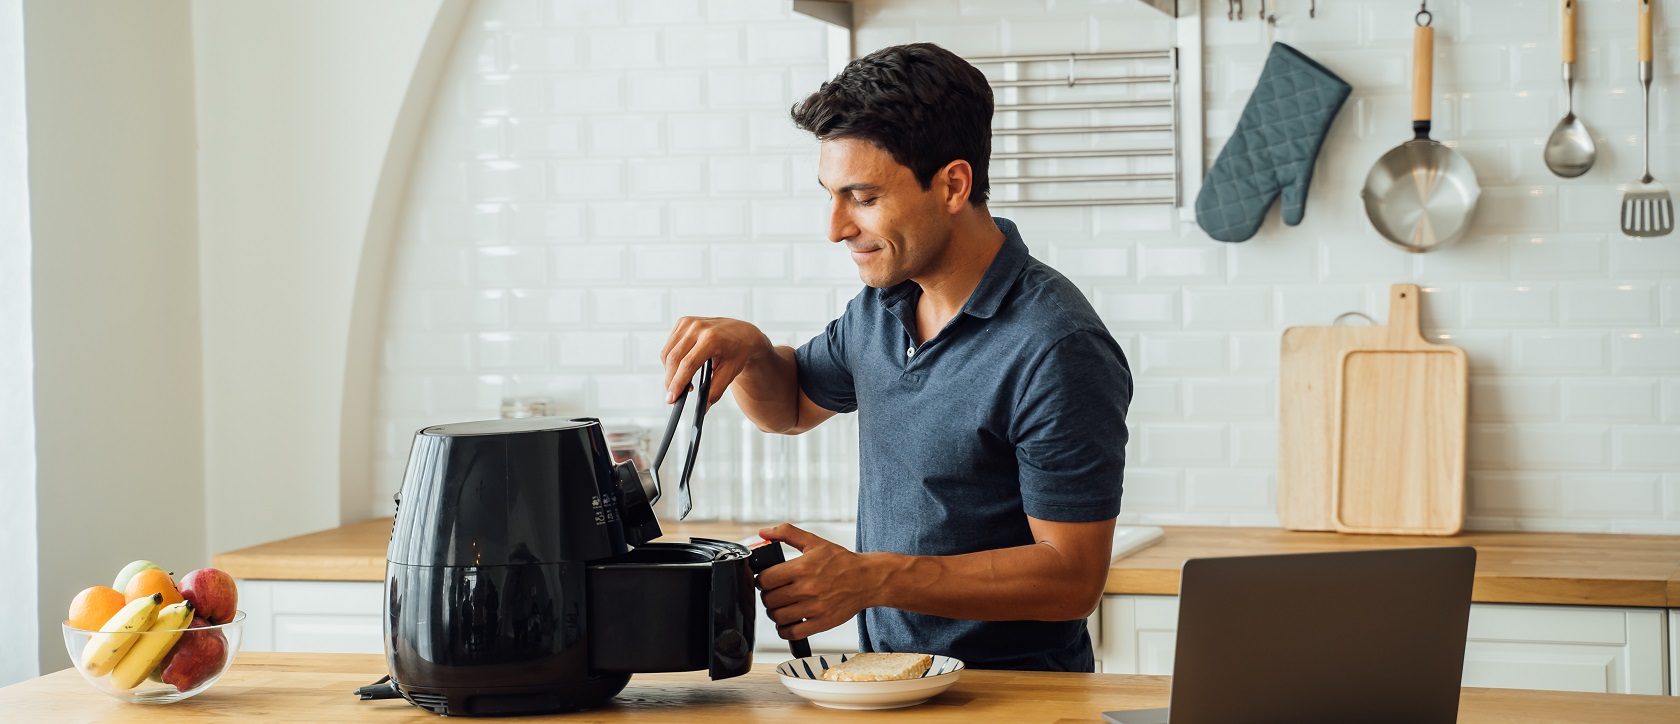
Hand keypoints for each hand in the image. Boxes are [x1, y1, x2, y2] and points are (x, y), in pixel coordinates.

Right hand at [660, 317, 773, 404]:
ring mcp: (689, 322)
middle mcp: (698, 327)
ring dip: (670, 371)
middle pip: (674, 359)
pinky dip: (671, 360)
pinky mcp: (683, 322)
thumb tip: (703, 408)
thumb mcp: (731, 372)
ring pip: (668, 353)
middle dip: (670, 380)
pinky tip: (682, 368)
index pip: (688, 364)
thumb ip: (716, 391)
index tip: (671, 399)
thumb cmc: (738, 352)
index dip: (678, 383)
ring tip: (682, 383)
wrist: (743, 333)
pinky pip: (670, 345)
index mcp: (712, 338)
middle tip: (673, 396)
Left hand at [755, 523, 878, 640]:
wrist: (868, 579)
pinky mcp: (822, 623)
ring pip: (778, 617)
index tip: (768, 581)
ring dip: (775, 613)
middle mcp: (807, 588)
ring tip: (781, 607)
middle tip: (775, 593)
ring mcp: (815, 608)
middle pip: (769, 599)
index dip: (762, 580)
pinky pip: (793, 633)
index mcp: (802, 567)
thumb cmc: (842, 561)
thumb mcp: (815, 542)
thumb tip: (763, 532)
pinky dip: (785, 630)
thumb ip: (787, 533)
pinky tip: (789, 622)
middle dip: (768, 596)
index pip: (765, 580)